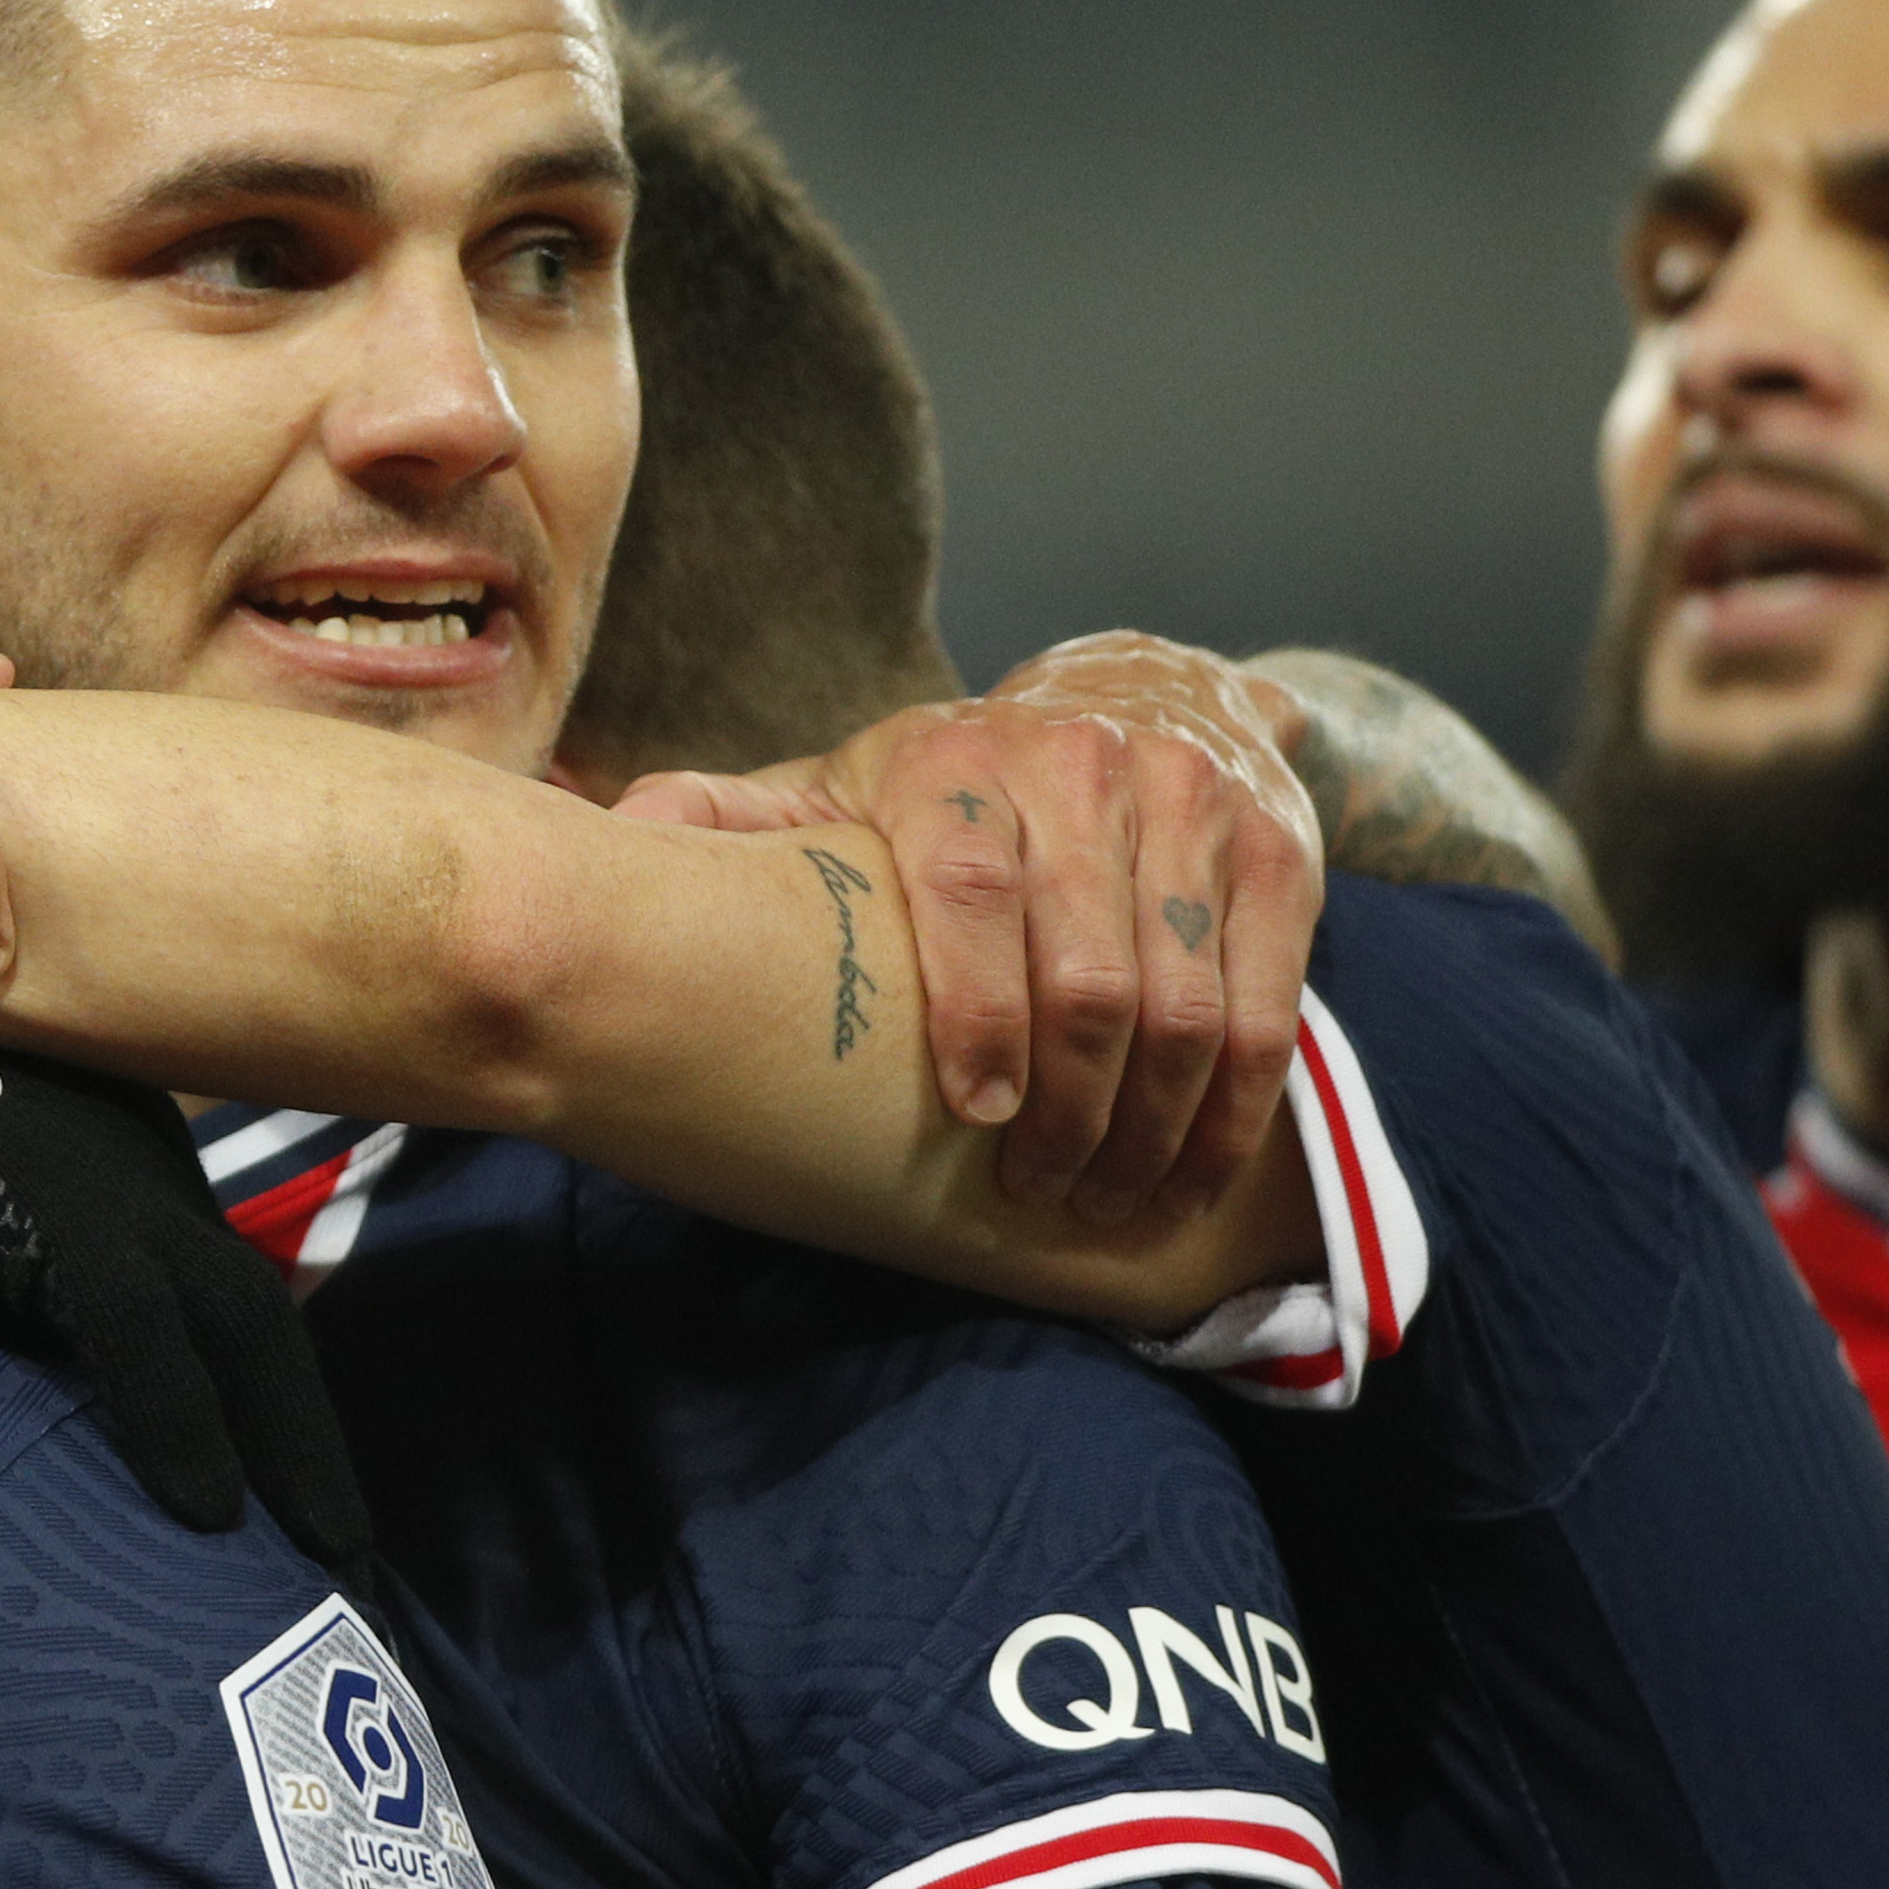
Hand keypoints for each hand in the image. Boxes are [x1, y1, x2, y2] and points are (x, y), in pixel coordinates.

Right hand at [0, 982, 373, 1568]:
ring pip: (234, 1324)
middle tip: (352, 1568)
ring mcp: (85, 1169)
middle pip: (253, 1317)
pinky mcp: (30, 1195)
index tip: (299, 1523)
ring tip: (330, 1568)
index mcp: (102, 1160)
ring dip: (288, 1453)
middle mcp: (119, 1156)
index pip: (217, 1305)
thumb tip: (21, 1431)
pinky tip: (208, 1515)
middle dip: (307, 1445)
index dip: (269, 1413)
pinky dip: (180, 1422)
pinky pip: (135, 1328)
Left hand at [619, 629, 1320, 1225]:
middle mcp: (1080, 767)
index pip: (968, 891)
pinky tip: (1194, 1170)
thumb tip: (610, 845)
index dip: (974, 1016)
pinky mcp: (1278, 848)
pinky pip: (1269, 1003)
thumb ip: (731, 820)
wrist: (1147, 686)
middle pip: (1088, 974)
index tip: (973, 1120)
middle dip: (1069, 1110)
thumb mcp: (845, 785)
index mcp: (955, 761)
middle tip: (1041, 1196)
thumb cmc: (963, 783)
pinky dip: (1238, 1107)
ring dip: (1153, 1127)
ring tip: (1111, 1202)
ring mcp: (1190, 804)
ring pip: (1185, 1002)